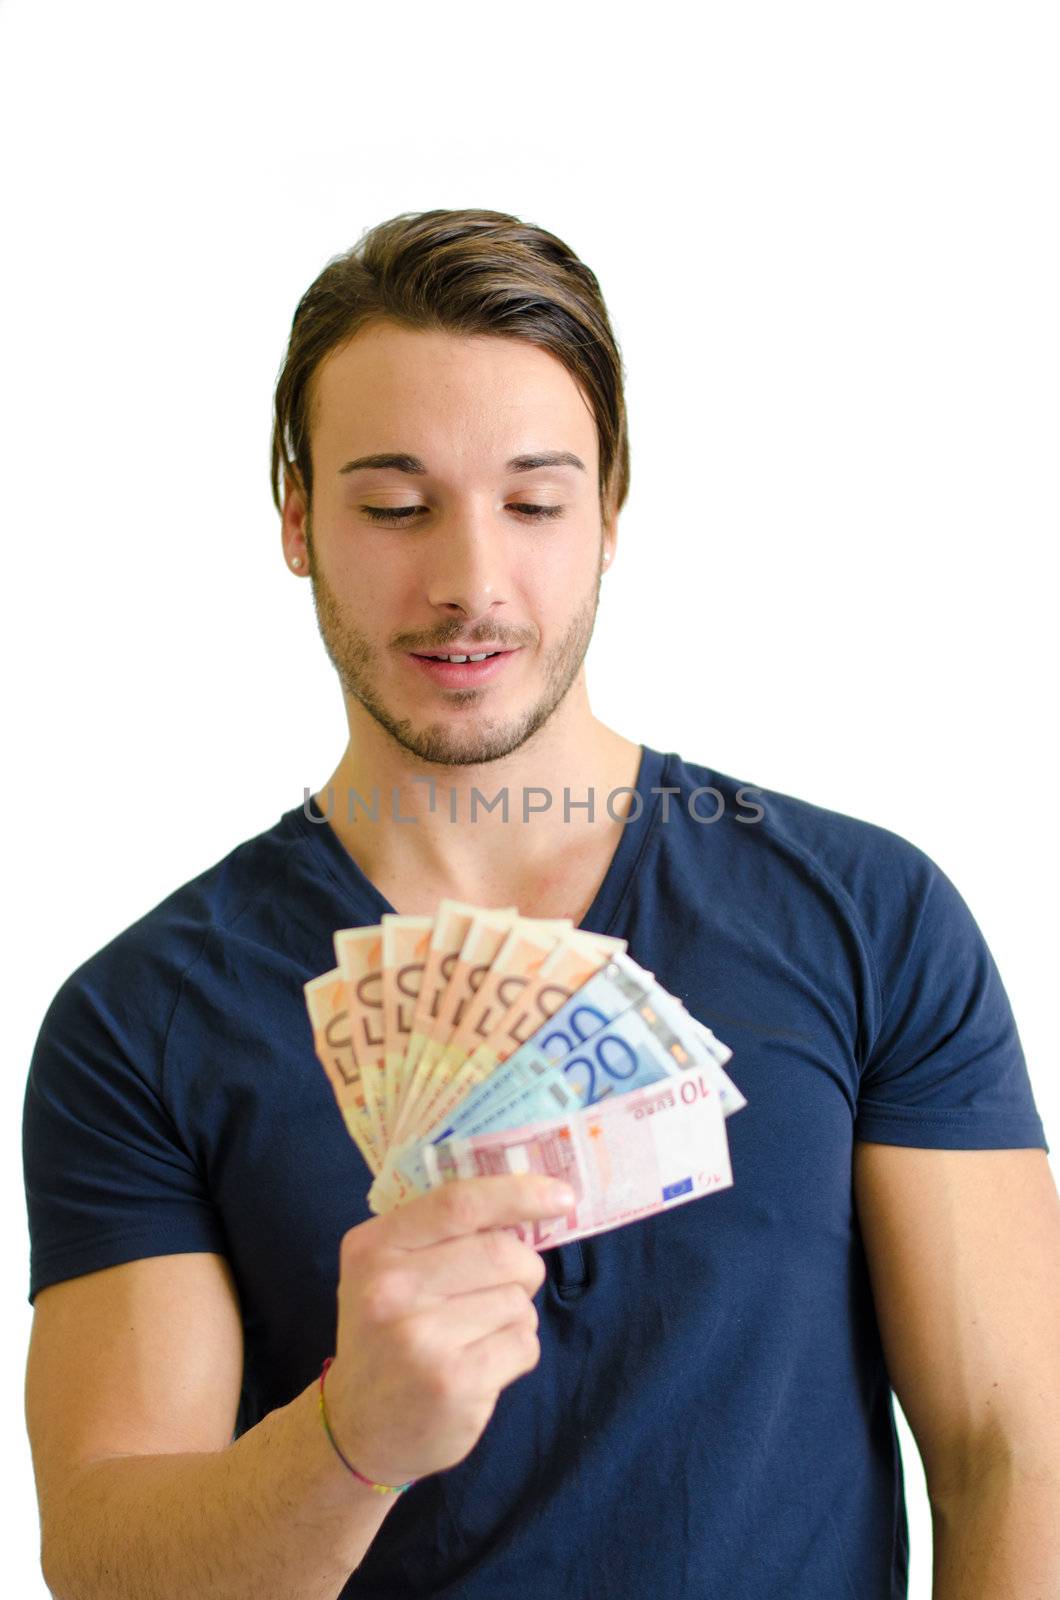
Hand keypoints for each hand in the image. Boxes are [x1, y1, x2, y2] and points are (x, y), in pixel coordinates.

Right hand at [326, 1173, 573, 1486]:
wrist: (359, 1429)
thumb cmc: (388, 1335)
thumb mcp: (387, 1271)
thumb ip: (440, 1232)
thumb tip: (530, 1198)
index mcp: (373, 1247)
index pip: (458, 1203)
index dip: (518, 1193)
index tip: (563, 1196)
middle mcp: (389, 1288)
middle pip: (502, 1253)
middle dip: (522, 1269)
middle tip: (502, 1291)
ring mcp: (420, 1339)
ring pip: (518, 1301)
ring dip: (515, 1317)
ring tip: (475, 1337)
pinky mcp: (454, 1384)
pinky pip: (524, 1344)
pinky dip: (517, 1352)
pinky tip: (481, 1367)